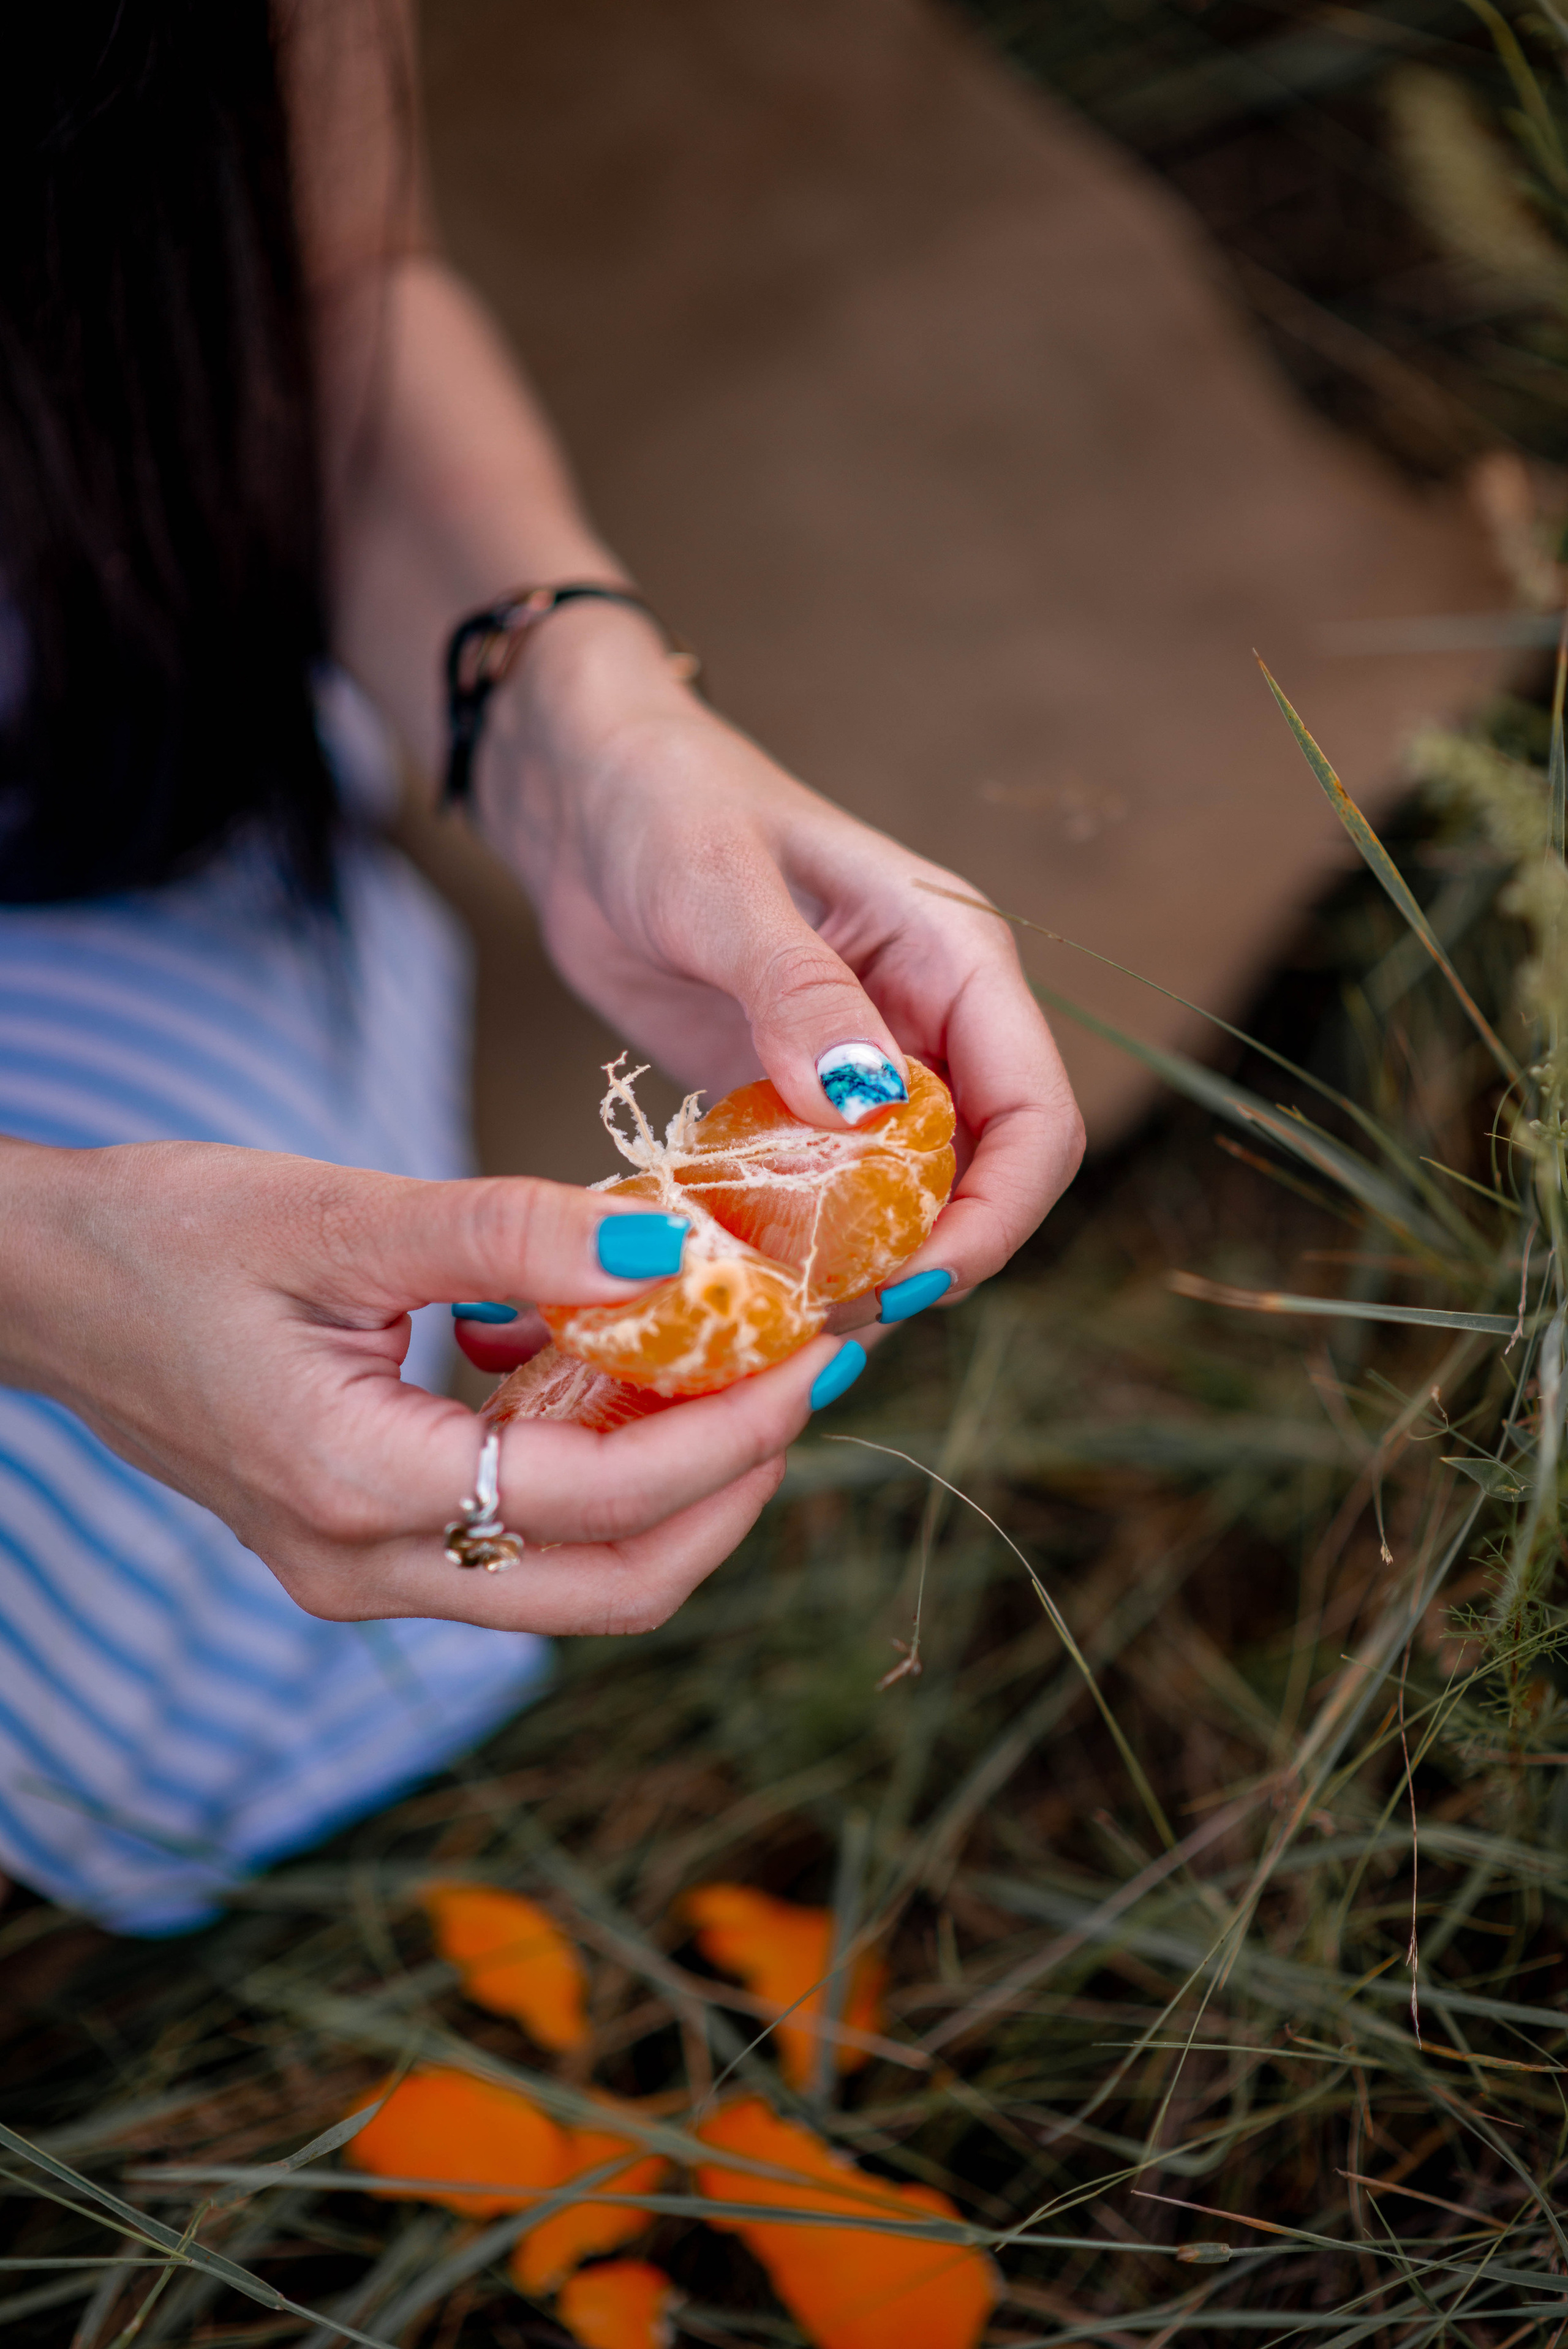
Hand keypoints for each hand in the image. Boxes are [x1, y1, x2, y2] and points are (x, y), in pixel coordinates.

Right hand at [0, 1139, 844, 1633]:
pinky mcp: (368, 1543)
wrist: (49, 1288)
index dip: (733, 1433)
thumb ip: (508, 1233)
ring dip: (681, 1486)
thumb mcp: (338, 1214)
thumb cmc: (168, 1236)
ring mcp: (365, 1572)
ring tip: (747, 1369)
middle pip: (615, 1589)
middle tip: (806, 1376)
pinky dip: (605, 1470)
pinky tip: (633, 1370)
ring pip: (579, 1576)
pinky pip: (526, 1537)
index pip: (602, 1502)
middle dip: (734, 1490)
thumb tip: (671, 1249)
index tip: (815, 1350)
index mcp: (355, 1490)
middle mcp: (366, 1568)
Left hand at [479, 603, 1084, 1301]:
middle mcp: (932, 1021)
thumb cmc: (660, 804)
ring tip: (791, 1323)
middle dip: (934, 1261)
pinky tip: (752, 1285)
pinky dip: (808, 1246)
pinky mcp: (800, 1097)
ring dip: (870, 1267)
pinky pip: (834, 1194)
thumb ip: (796, 990)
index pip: (1035, 1116)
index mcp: (956, 959)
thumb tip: (867, 1101)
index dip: (997, 1216)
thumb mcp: (720, 888)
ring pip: (913, 1199)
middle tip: (834, 1324)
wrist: (580, 796)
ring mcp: (869, 1064)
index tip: (910, 1284)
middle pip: (988, 1177)